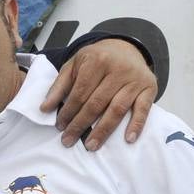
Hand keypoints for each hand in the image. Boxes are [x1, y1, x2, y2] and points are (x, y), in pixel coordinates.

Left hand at [40, 38, 156, 149]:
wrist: (126, 48)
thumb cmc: (97, 59)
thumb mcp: (74, 64)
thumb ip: (59, 86)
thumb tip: (44, 108)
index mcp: (97, 61)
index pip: (80, 92)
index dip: (68, 111)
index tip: (59, 126)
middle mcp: (118, 69)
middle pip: (96, 103)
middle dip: (80, 124)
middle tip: (68, 140)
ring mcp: (135, 80)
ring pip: (117, 109)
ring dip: (103, 130)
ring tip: (91, 145)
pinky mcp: (149, 88)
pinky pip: (143, 109)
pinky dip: (136, 125)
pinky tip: (128, 139)